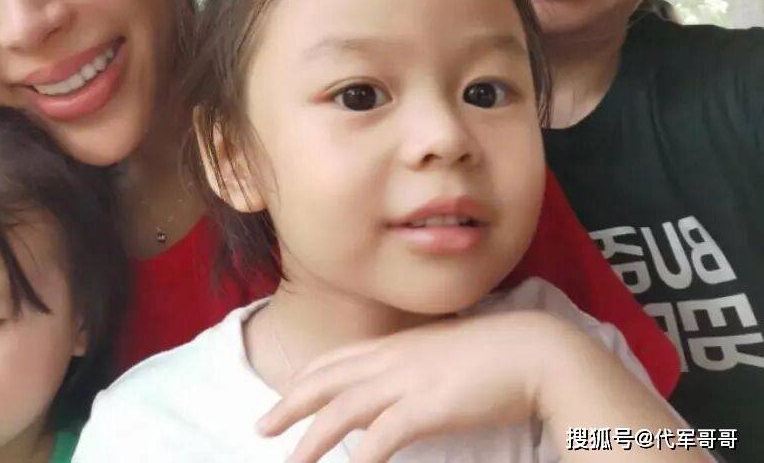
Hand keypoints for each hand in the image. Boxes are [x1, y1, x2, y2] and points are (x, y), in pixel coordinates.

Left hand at [257, 310, 574, 462]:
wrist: (535, 351)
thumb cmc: (496, 355)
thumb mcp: (442, 353)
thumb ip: (414, 366)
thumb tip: (398, 389)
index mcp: (396, 345)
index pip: (335, 359)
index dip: (304, 379)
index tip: (283, 396)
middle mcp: (392, 359)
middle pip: (325, 381)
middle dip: (289, 404)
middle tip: (261, 427)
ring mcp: (408, 381)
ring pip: (342, 410)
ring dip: (311, 438)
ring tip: (291, 461)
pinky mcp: (428, 406)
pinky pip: (383, 435)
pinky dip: (361, 455)